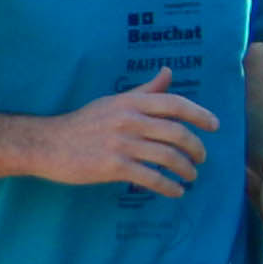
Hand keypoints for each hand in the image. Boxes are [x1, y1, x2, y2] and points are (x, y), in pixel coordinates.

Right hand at [27, 72, 215, 194]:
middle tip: (200, 158)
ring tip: (190, 176)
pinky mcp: (113, 166)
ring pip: (168, 157)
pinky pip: (152, 178)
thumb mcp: (114, 101)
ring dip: (186, 169)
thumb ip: (144, 91)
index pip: (174, 104)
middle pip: (177, 132)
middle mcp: (128, 120)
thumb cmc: (83, 123)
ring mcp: (121, 144)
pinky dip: (169, 186)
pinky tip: (175, 191)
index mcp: (130, 102)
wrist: (47, 144)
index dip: (200, 114)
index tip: (215, 126)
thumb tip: (168, 72)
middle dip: (196, 147)